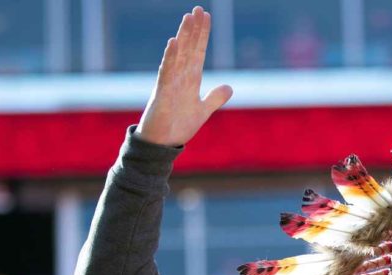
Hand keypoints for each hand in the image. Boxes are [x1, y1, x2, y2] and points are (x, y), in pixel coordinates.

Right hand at [136, 6, 232, 146]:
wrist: (163, 144)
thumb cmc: (178, 127)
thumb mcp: (203, 110)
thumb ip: (215, 98)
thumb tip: (230, 87)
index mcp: (189, 80)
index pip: (197, 52)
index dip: (202, 35)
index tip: (206, 17)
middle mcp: (179, 77)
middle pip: (188, 48)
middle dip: (194, 29)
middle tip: (198, 9)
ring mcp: (170, 83)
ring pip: (178, 55)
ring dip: (183, 36)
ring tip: (188, 17)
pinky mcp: (162, 92)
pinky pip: (166, 72)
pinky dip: (170, 57)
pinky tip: (173, 42)